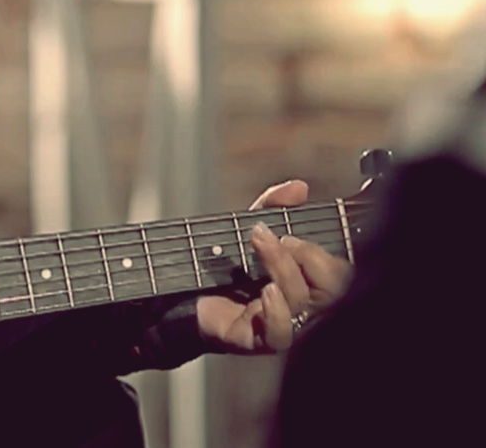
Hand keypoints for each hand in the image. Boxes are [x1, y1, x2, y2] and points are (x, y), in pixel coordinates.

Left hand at [195, 179, 353, 354]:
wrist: (185, 296)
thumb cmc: (227, 267)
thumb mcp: (249, 229)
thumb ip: (273, 206)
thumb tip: (299, 186)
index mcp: (310, 283)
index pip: (341, 273)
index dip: (322, 252)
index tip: (289, 234)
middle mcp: (305, 307)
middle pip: (333, 288)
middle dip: (307, 256)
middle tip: (278, 239)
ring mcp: (286, 325)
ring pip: (302, 301)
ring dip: (282, 267)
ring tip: (258, 246)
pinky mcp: (260, 341)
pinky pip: (281, 334)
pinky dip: (276, 312)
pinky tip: (265, 291)